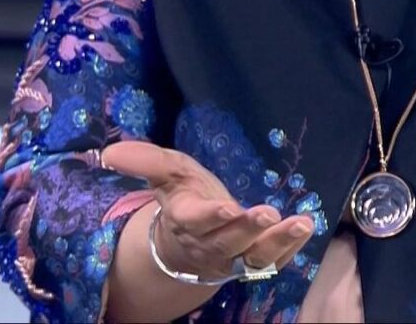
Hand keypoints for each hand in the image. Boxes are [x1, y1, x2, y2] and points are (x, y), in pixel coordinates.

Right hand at [102, 140, 316, 278]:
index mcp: (186, 220)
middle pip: (229, 241)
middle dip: (248, 228)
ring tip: (300, 224)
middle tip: (268, 213)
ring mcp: (234, 258)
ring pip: (254, 257)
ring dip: (278, 242)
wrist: (188, 244)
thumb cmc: (182, 199)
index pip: (195, 220)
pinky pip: (274, 262)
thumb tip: (109, 152)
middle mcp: (210, 243)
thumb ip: (145, 160)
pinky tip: (306, 229)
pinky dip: (291, 249)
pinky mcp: (254, 264)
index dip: (210, 216)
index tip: (227, 207)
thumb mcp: (167, 173)